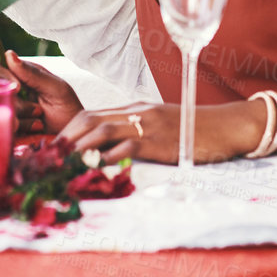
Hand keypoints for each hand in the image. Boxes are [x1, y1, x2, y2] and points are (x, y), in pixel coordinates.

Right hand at [2, 51, 83, 134]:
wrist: (71, 137)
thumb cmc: (67, 108)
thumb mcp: (55, 88)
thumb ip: (32, 73)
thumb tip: (9, 54)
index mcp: (21, 74)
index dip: (2, 73)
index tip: (19, 87)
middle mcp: (10, 88)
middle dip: (17, 101)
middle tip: (37, 109)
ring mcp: (7, 107)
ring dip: (22, 114)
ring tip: (40, 117)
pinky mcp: (6, 125)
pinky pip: (2, 124)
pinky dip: (22, 127)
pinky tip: (36, 128)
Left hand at [56, 100, 266, 165]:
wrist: (227, 127)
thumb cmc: (196, 131)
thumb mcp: (162, 126)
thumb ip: (138, 134)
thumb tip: (112, 153)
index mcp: (135, 107)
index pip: (91, 114)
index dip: (67, 131)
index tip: (53, 150)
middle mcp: (136, 112)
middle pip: (89, 120)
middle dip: (64, 139)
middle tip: (49, 160)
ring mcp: (147, 124)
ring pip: (101, 130)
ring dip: (77, 148)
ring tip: (61, 166)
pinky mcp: (158, 140)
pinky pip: (125, 147)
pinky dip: (105, 157)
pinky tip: (93, 169)